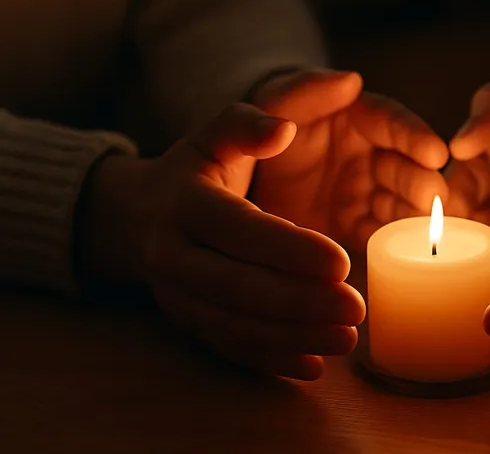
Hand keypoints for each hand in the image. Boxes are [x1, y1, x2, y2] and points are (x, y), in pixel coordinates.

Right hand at [79, 104, 365, 380]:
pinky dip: (271, 361)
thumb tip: (284, 128)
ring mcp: (178, 296)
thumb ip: (245, 124)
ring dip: (293, 338)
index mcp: (185, 205)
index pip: (240, 231)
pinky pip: (229, 348)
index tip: (342, 261)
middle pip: (239, 288)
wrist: (131, 218)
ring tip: (346, 339)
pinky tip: (315, 367)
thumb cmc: (189, 172)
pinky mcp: (188, 323)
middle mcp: (174, 256)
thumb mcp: (210, 136)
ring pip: (236, 327)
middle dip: (301, 303)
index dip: (290, 250)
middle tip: (356, 308)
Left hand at [251, 69, 449, 251]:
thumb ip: (304, 89)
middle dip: (423, 183)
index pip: (394, 124)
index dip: (416, 138)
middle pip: (406, 169)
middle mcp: (370, 158)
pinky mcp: (356, 232)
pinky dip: (396, 249)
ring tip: (425, 231)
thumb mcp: (273, 101)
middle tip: (434, 198)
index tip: (435, 154)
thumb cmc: (256, 127)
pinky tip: (404, 257)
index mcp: (358, 119)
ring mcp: (366, 197)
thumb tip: (352, 79)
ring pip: (401, 207)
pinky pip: (382, 240)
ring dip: (416, 218)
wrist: (235, 174)